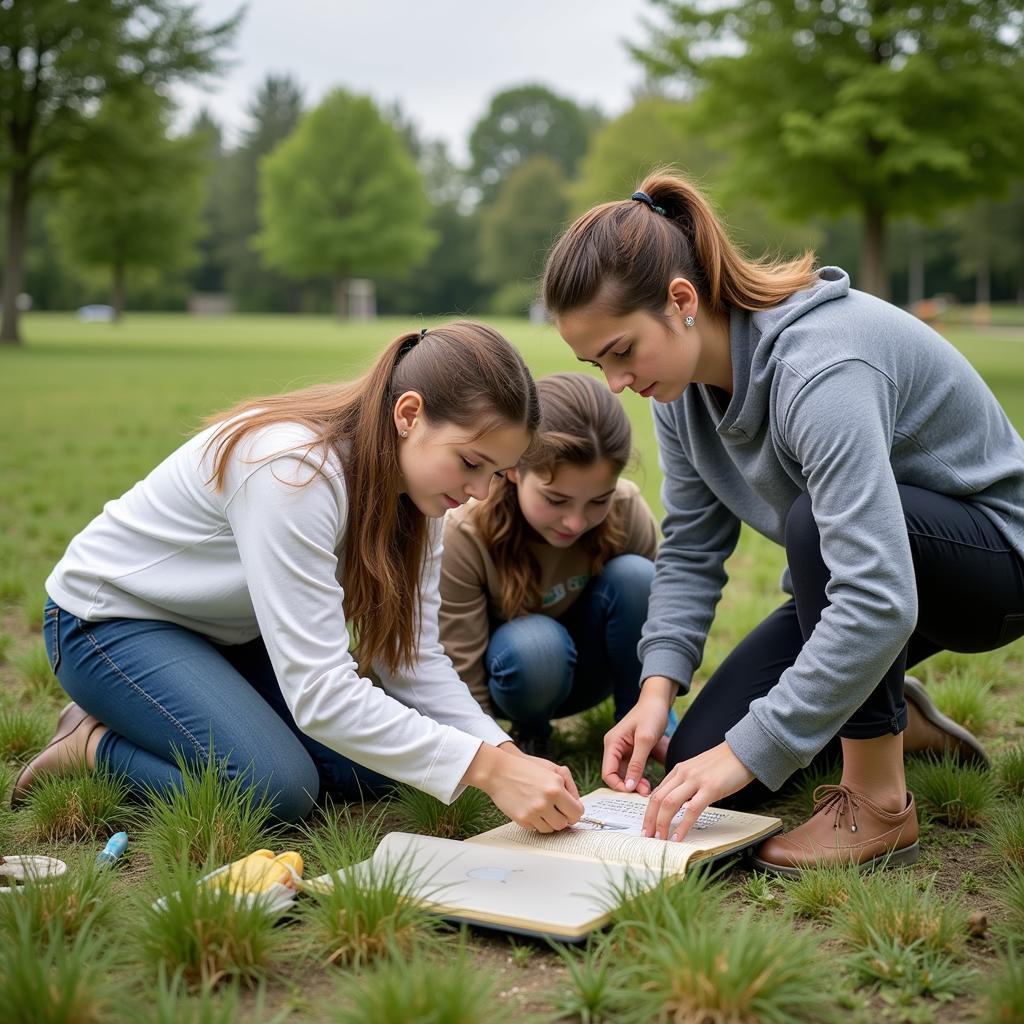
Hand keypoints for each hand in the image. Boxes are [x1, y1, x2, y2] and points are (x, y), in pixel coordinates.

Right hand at [463, 744, 583, 831]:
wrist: (499, 771)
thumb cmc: (526, 768)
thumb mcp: (552, 769)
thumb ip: (569, 786)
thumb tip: (577, 804)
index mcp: (556, 788)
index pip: (577, 812)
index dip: (575, 812)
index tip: (571, 810)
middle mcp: (546, 801)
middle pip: (565, 824)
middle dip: (563, 818)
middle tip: (557, 811)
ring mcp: (533, 812)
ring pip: (551, 829)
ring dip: (550, 822)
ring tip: (544, 810)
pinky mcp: (522, 819)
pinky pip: (537, 829)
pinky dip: (537, 822)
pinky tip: (532, 810)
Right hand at [602, 678, 674, 795]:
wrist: (658, 701)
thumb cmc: (650, 714)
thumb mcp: (645, 739)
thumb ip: (637, 763)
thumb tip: (629, 786)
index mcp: (612, 744)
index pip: (607, 772)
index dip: (618, 786)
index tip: (634, 793)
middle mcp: (614, 748)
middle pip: (615, 775)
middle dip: (628, 786)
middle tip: (646, 792)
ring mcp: (623, 750)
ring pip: (624, 775)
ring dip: (635, 784)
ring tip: (649, 789)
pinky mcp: (632, 752)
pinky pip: (632, 770)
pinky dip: (639, 778)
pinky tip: (649, 782)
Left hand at [642, 741, 753, 841]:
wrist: (743, 751)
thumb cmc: (724, 764)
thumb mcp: (698, 771)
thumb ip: (686, 784)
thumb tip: (679, 805)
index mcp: (679, 770)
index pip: (657, 792)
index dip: (649, 811)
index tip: (647, 825)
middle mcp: (683, 773)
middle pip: (658, 799)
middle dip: (650, 820)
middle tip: (647, 835)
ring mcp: (696, 780)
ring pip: (669, 804)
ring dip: (661, 824)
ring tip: (659, 838)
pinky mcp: (710, 788)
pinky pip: (691, 810)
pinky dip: (682, 826)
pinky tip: (678, 837)